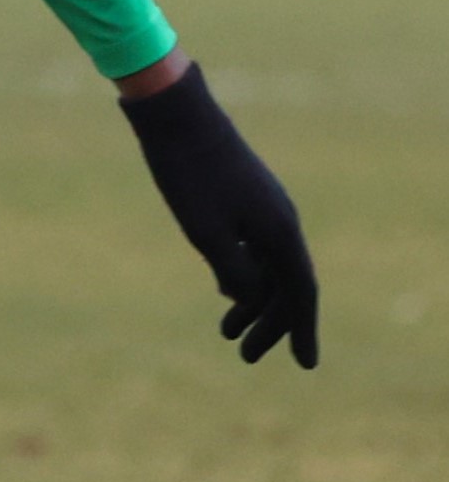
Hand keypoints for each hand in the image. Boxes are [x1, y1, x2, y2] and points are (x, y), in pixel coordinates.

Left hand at [119, 62, 317, 367]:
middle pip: (285, 284)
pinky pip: (256, 248)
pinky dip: (246, 275)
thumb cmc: (188, 174)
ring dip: (252, 302)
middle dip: (270, 324)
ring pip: (268, 266)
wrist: (176, 116)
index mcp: (280, 231)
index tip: (304, 365)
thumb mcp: (206, 232)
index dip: (301, 330)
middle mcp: (281, 220)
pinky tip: (226, 291)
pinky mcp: (243, 198)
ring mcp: (264, 208)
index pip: (300, 292)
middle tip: (245, 356)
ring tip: (226, 333)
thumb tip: (248, 298)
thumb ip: (234, 271)